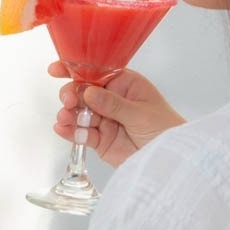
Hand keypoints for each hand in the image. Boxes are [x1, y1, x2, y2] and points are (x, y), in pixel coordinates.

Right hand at [50, 62, 183, 166]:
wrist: (173, 159)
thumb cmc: (166, 129)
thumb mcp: (141, 112)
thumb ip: (113, 104)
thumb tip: (89, 92)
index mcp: (124, 84)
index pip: (95, 72)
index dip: (75, 69)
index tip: (57, 69)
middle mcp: (111, 100)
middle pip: (82, 92)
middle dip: (71, 95)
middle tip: (68, 102)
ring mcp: (104, 120)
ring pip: (79, 113)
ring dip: (68, 114)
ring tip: (65, 119)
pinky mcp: (101, 140)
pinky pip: (81, 133)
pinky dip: (70, 131)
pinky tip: (63, 129)